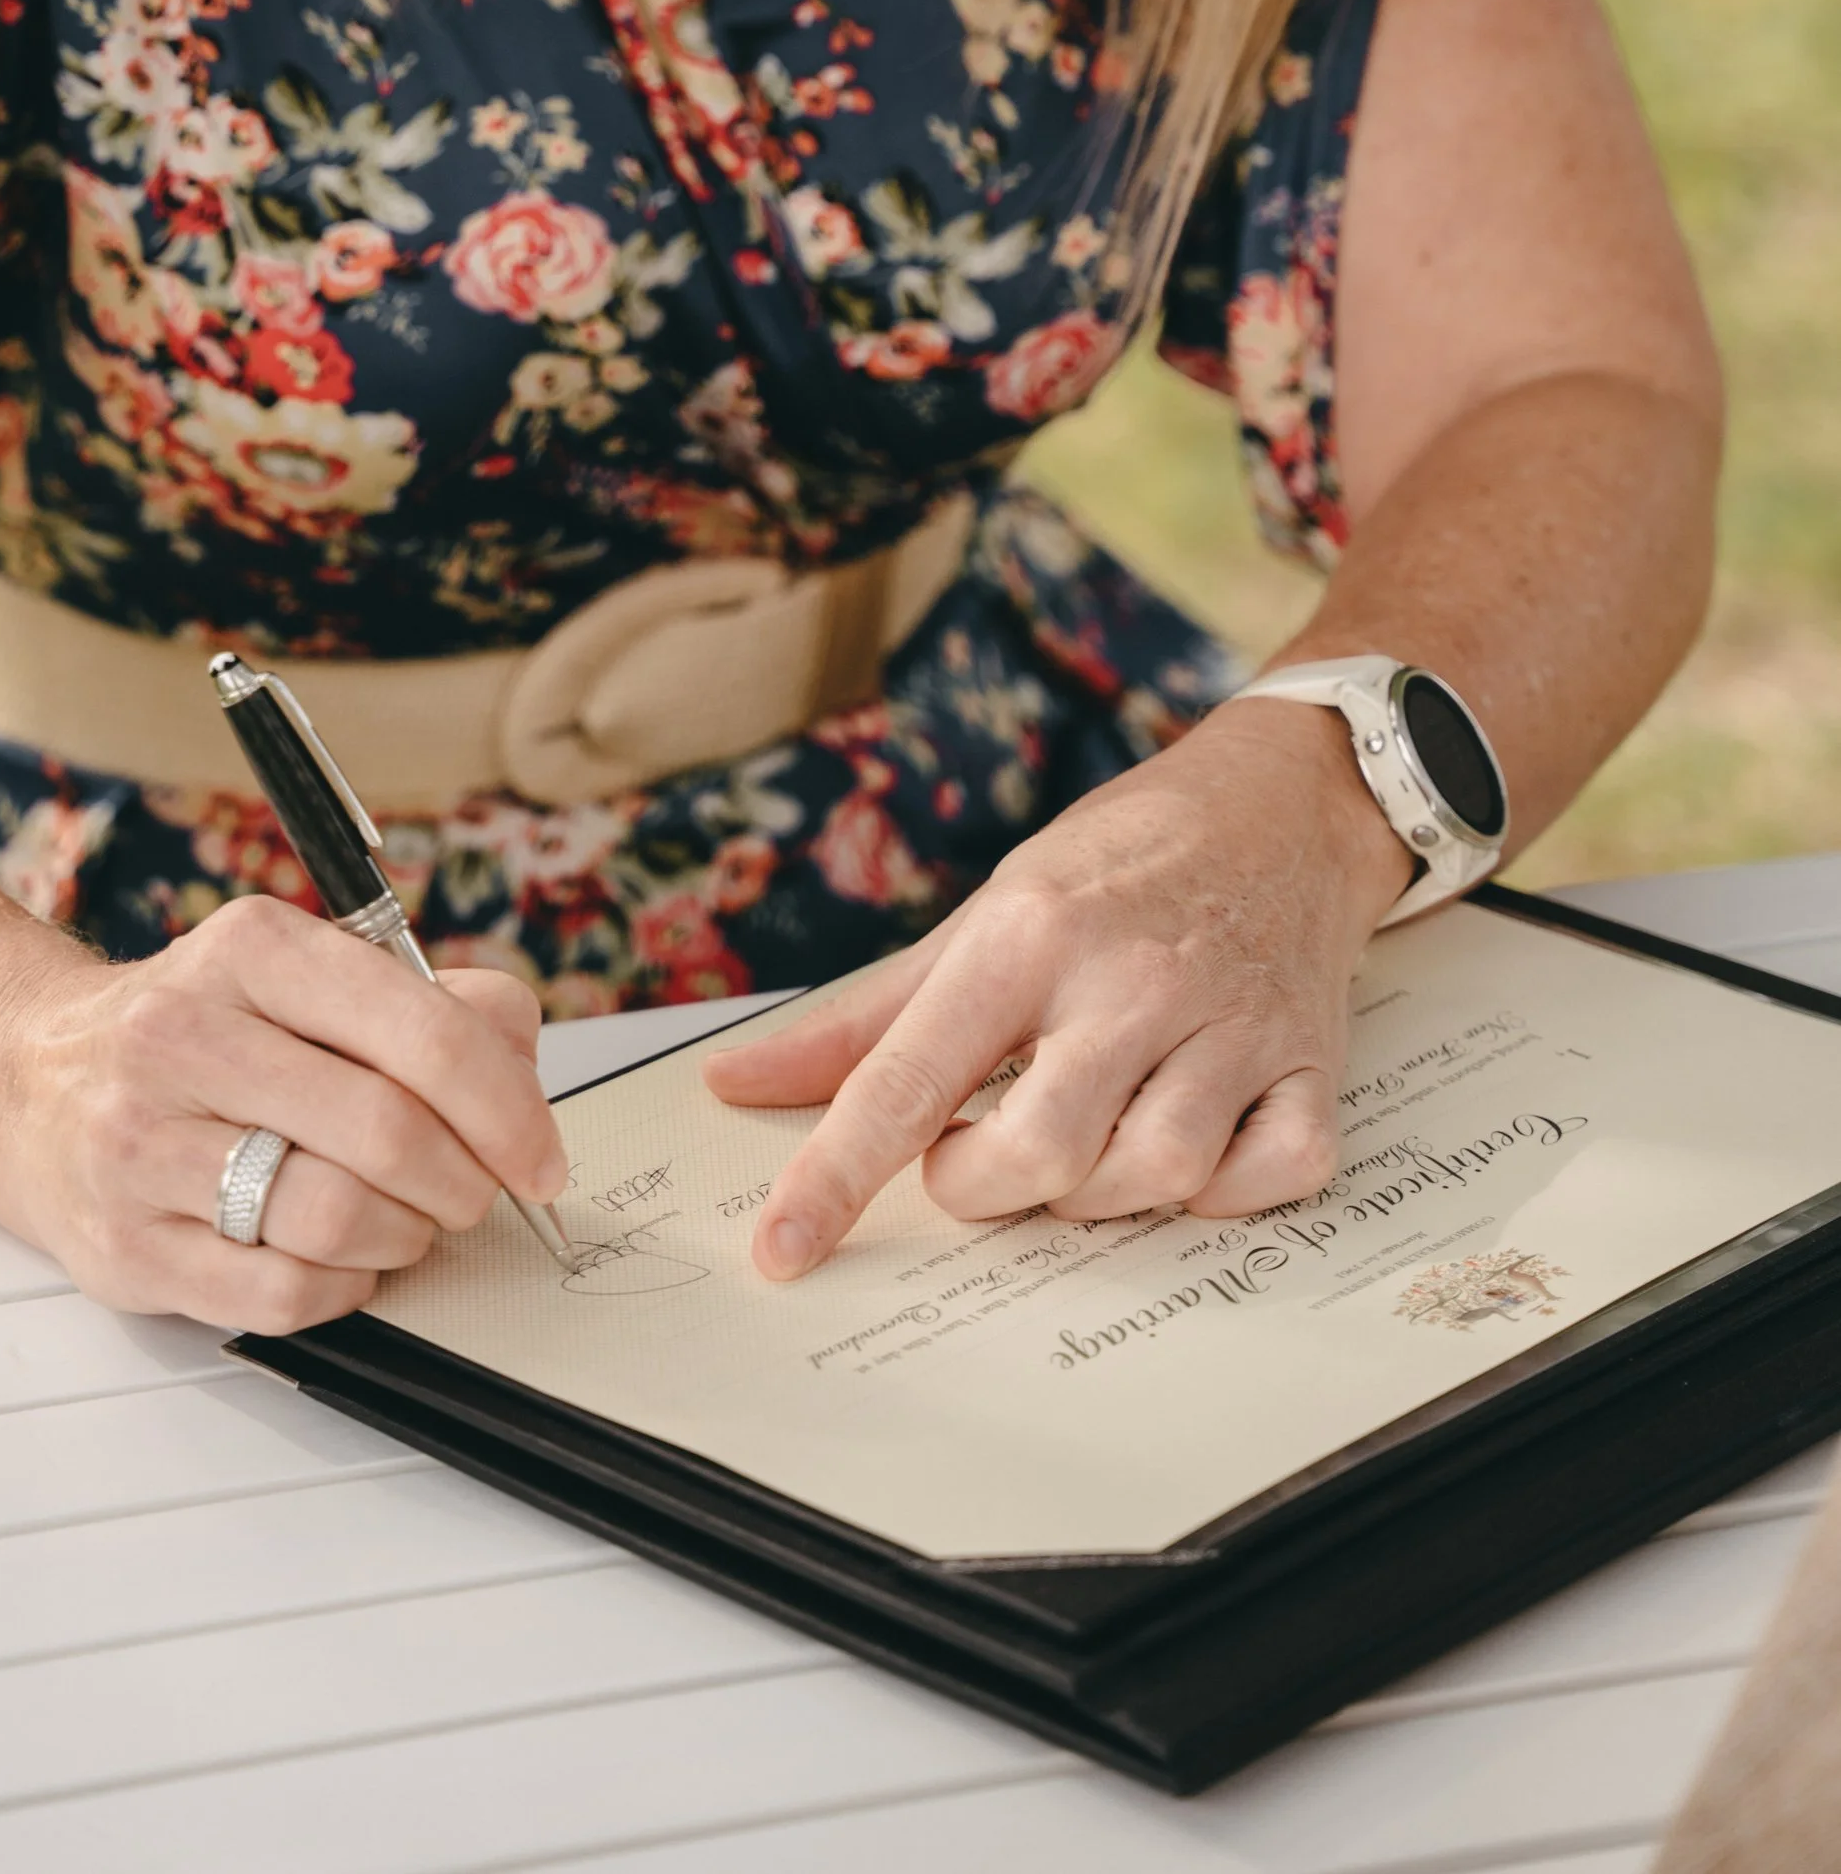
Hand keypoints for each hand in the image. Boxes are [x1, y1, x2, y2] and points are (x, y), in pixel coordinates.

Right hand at [0, 899, 567, 1333]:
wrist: (24, 1078)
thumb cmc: (196, 1029)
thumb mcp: (303, 973)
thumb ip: (430, 1002)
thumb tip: (520, 1057)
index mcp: (251, 950)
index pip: (423, 1032)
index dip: (509, 1108)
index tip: (542, 1158)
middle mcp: (185, 1036)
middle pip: (389, 1133)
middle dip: (465, 1183)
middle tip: (473, 1195)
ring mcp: (142, 1145)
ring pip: (336, 1219)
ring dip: (403, 1238)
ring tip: (403, 1222)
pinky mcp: (124, 1246)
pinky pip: (279, 1296)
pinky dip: (340, 1290)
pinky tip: (338, 1260)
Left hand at [705, 699, 1412, 1278]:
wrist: (1281, 802)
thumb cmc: (1118, 861)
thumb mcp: (986, 913)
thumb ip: (866, 1016)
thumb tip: (738, 1084)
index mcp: (1029, 934)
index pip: (908, 1079)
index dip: (837, 1176)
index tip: (784, 1249)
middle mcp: (1130, 978)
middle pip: (1038, 1154)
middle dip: (985, 1185)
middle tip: (982, 1148)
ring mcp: (1233, 1024)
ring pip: (1153, 1176)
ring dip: (1102, 1190)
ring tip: (1087, 1132)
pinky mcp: (1313, 1063)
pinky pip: (1270, 1177)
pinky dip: (1224, 1192)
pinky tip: (1193, 1141)